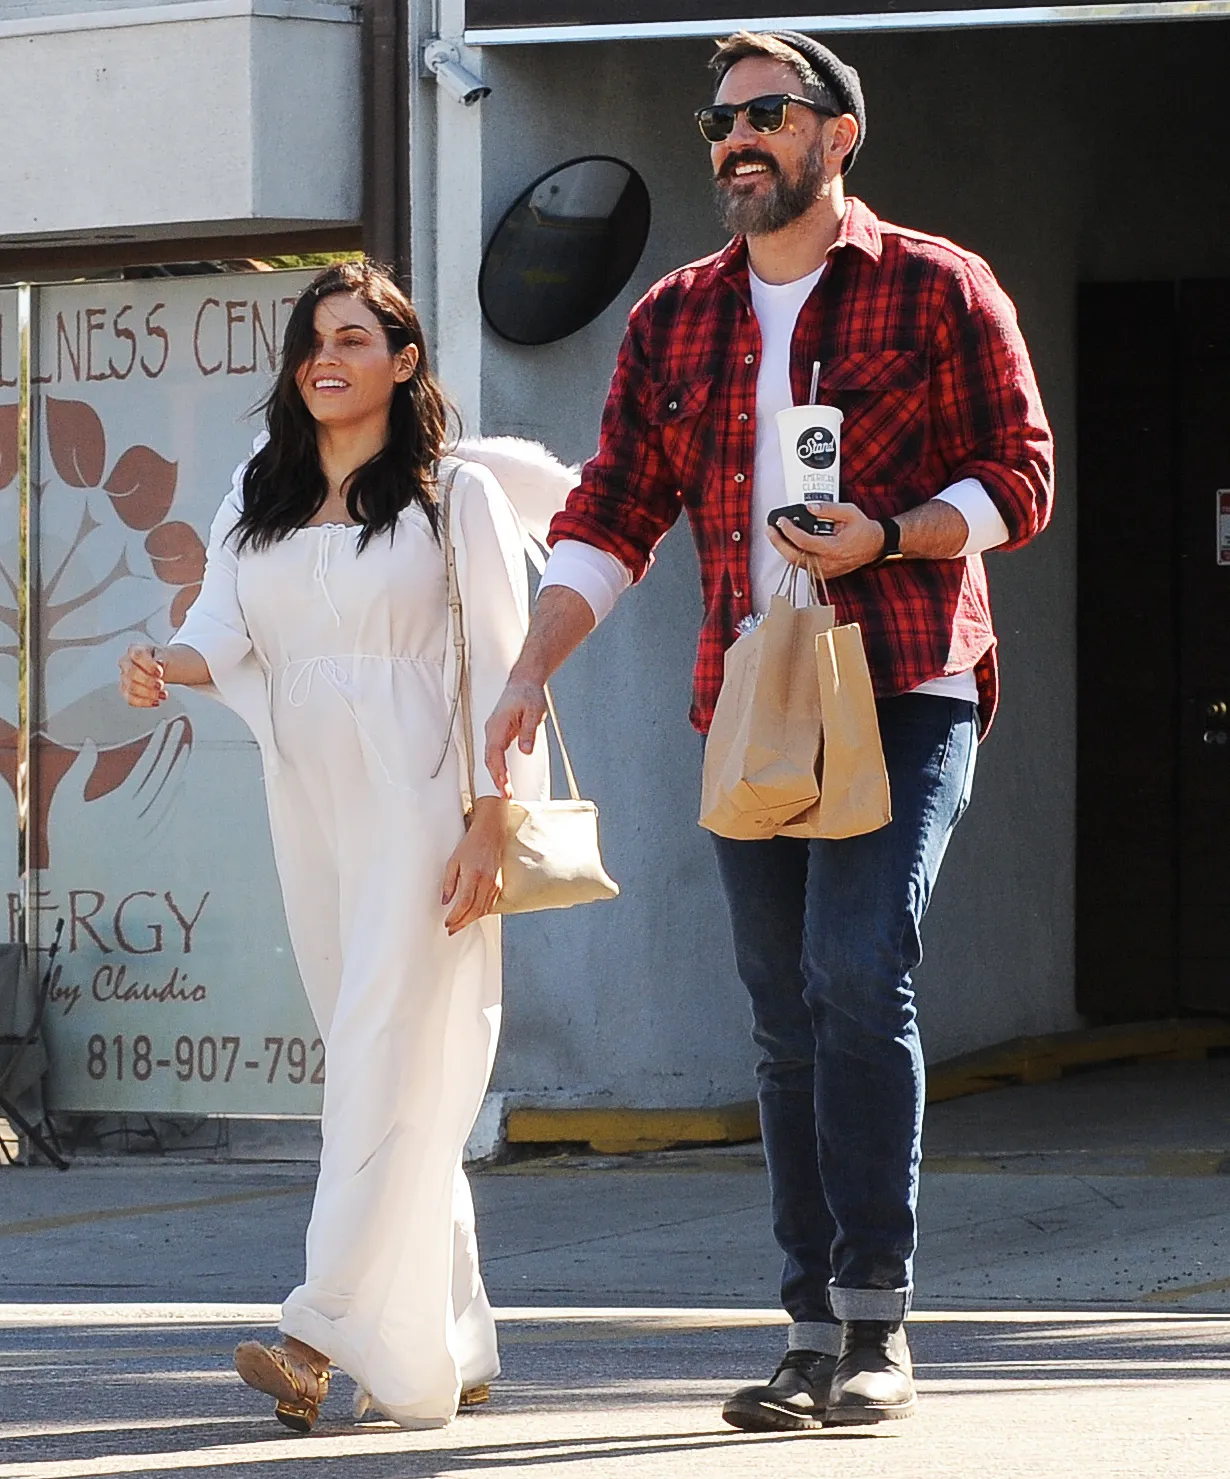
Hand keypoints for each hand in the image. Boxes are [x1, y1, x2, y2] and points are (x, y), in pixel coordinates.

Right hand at [118, 644, 166, 707]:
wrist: (160, 666)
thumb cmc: (160, 659)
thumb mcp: (164, 655)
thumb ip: (163, 658)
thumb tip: (160, 663)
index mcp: (134, 650)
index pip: (137, 655)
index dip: (149, 665)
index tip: (161, 672)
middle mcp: (126, 663)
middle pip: (132, 673)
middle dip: (148, 681)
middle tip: (161, 685)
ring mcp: (124, 677)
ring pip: (131, 688)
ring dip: (149, 693)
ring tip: (163, 694)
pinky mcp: (126, 691)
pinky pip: (131, 700)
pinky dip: (145, 702)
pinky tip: (156, 701)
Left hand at [441, 797, 508, 933]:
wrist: (491, 834)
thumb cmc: (471, 845)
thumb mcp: (453, 861)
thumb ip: (448, 882)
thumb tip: (445, 901)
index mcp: (474, 876)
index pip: (465, 903)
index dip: (455, 916)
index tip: (447, 923)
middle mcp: (487, 882)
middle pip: (475, 911)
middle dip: (462, 923)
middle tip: (451, 930)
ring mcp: (495, 884)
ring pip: (484, 910)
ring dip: (471, 920)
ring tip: (459, 925)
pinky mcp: (499, 884)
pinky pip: (490, 904)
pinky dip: (481, 913)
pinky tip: (473, 915)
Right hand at [484, 678, 545, 798]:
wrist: (524, 683)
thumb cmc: (528, 694)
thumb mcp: (534, 712)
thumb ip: (529, 732)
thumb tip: (525, 750)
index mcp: (498, 724)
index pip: (494, 752)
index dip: (498, 771)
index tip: (504, 785)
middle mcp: (492, 729)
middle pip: (489, 759)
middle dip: (496, 778)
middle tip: (506, 795)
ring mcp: (494, 731)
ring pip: (490, 757)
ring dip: (496, 774)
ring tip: (505, 790)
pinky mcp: (498, 733)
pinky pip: (494, 753)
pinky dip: (498, 767)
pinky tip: (503, 777)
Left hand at [767, 502, 884, 580]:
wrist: (874, 546)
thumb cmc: (862, 530)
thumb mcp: (849, 512)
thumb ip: (828, 509)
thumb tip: (810, 507)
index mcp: (833, 549)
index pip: (804, 542)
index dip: (789, 531)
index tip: (782, 521)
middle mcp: (827, 563)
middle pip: (794, 557)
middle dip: (778, 543)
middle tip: (770, 530)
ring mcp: (824, 570)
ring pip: (796, 563)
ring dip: (784, 548)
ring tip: (776, 534)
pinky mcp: (822, 573)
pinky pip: (803, 565)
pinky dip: (793, 553)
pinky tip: (788, 543)